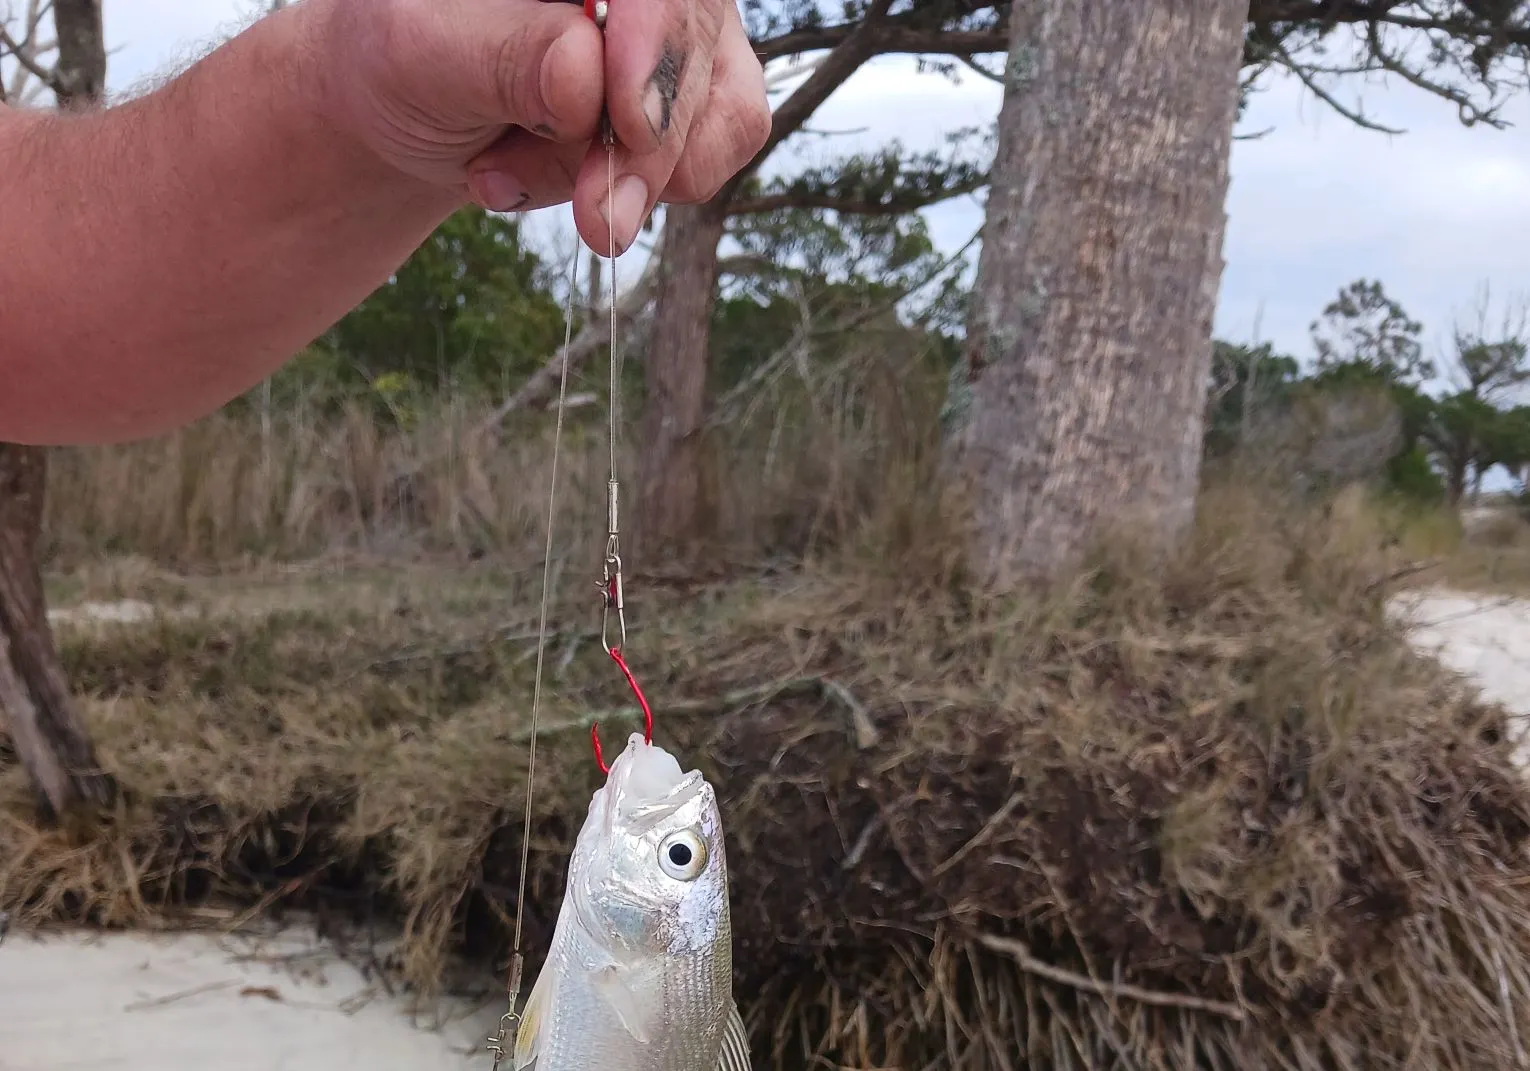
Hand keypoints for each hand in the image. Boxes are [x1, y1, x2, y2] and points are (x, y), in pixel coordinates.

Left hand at [317, 0, 770, 255]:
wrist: (406, 112)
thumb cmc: (405, 61)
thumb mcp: (422, 52)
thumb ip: (507, 58)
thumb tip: (587, 77)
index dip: (659, 42)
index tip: (628, 121)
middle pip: (696, 48)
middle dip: (640, 150)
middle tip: (592, 219)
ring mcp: (681, 36)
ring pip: (719, 116)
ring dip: (625, 181)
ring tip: (508, 176)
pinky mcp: (696, 105)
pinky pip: (709, 161)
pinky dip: (637, 196)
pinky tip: (555, 185)